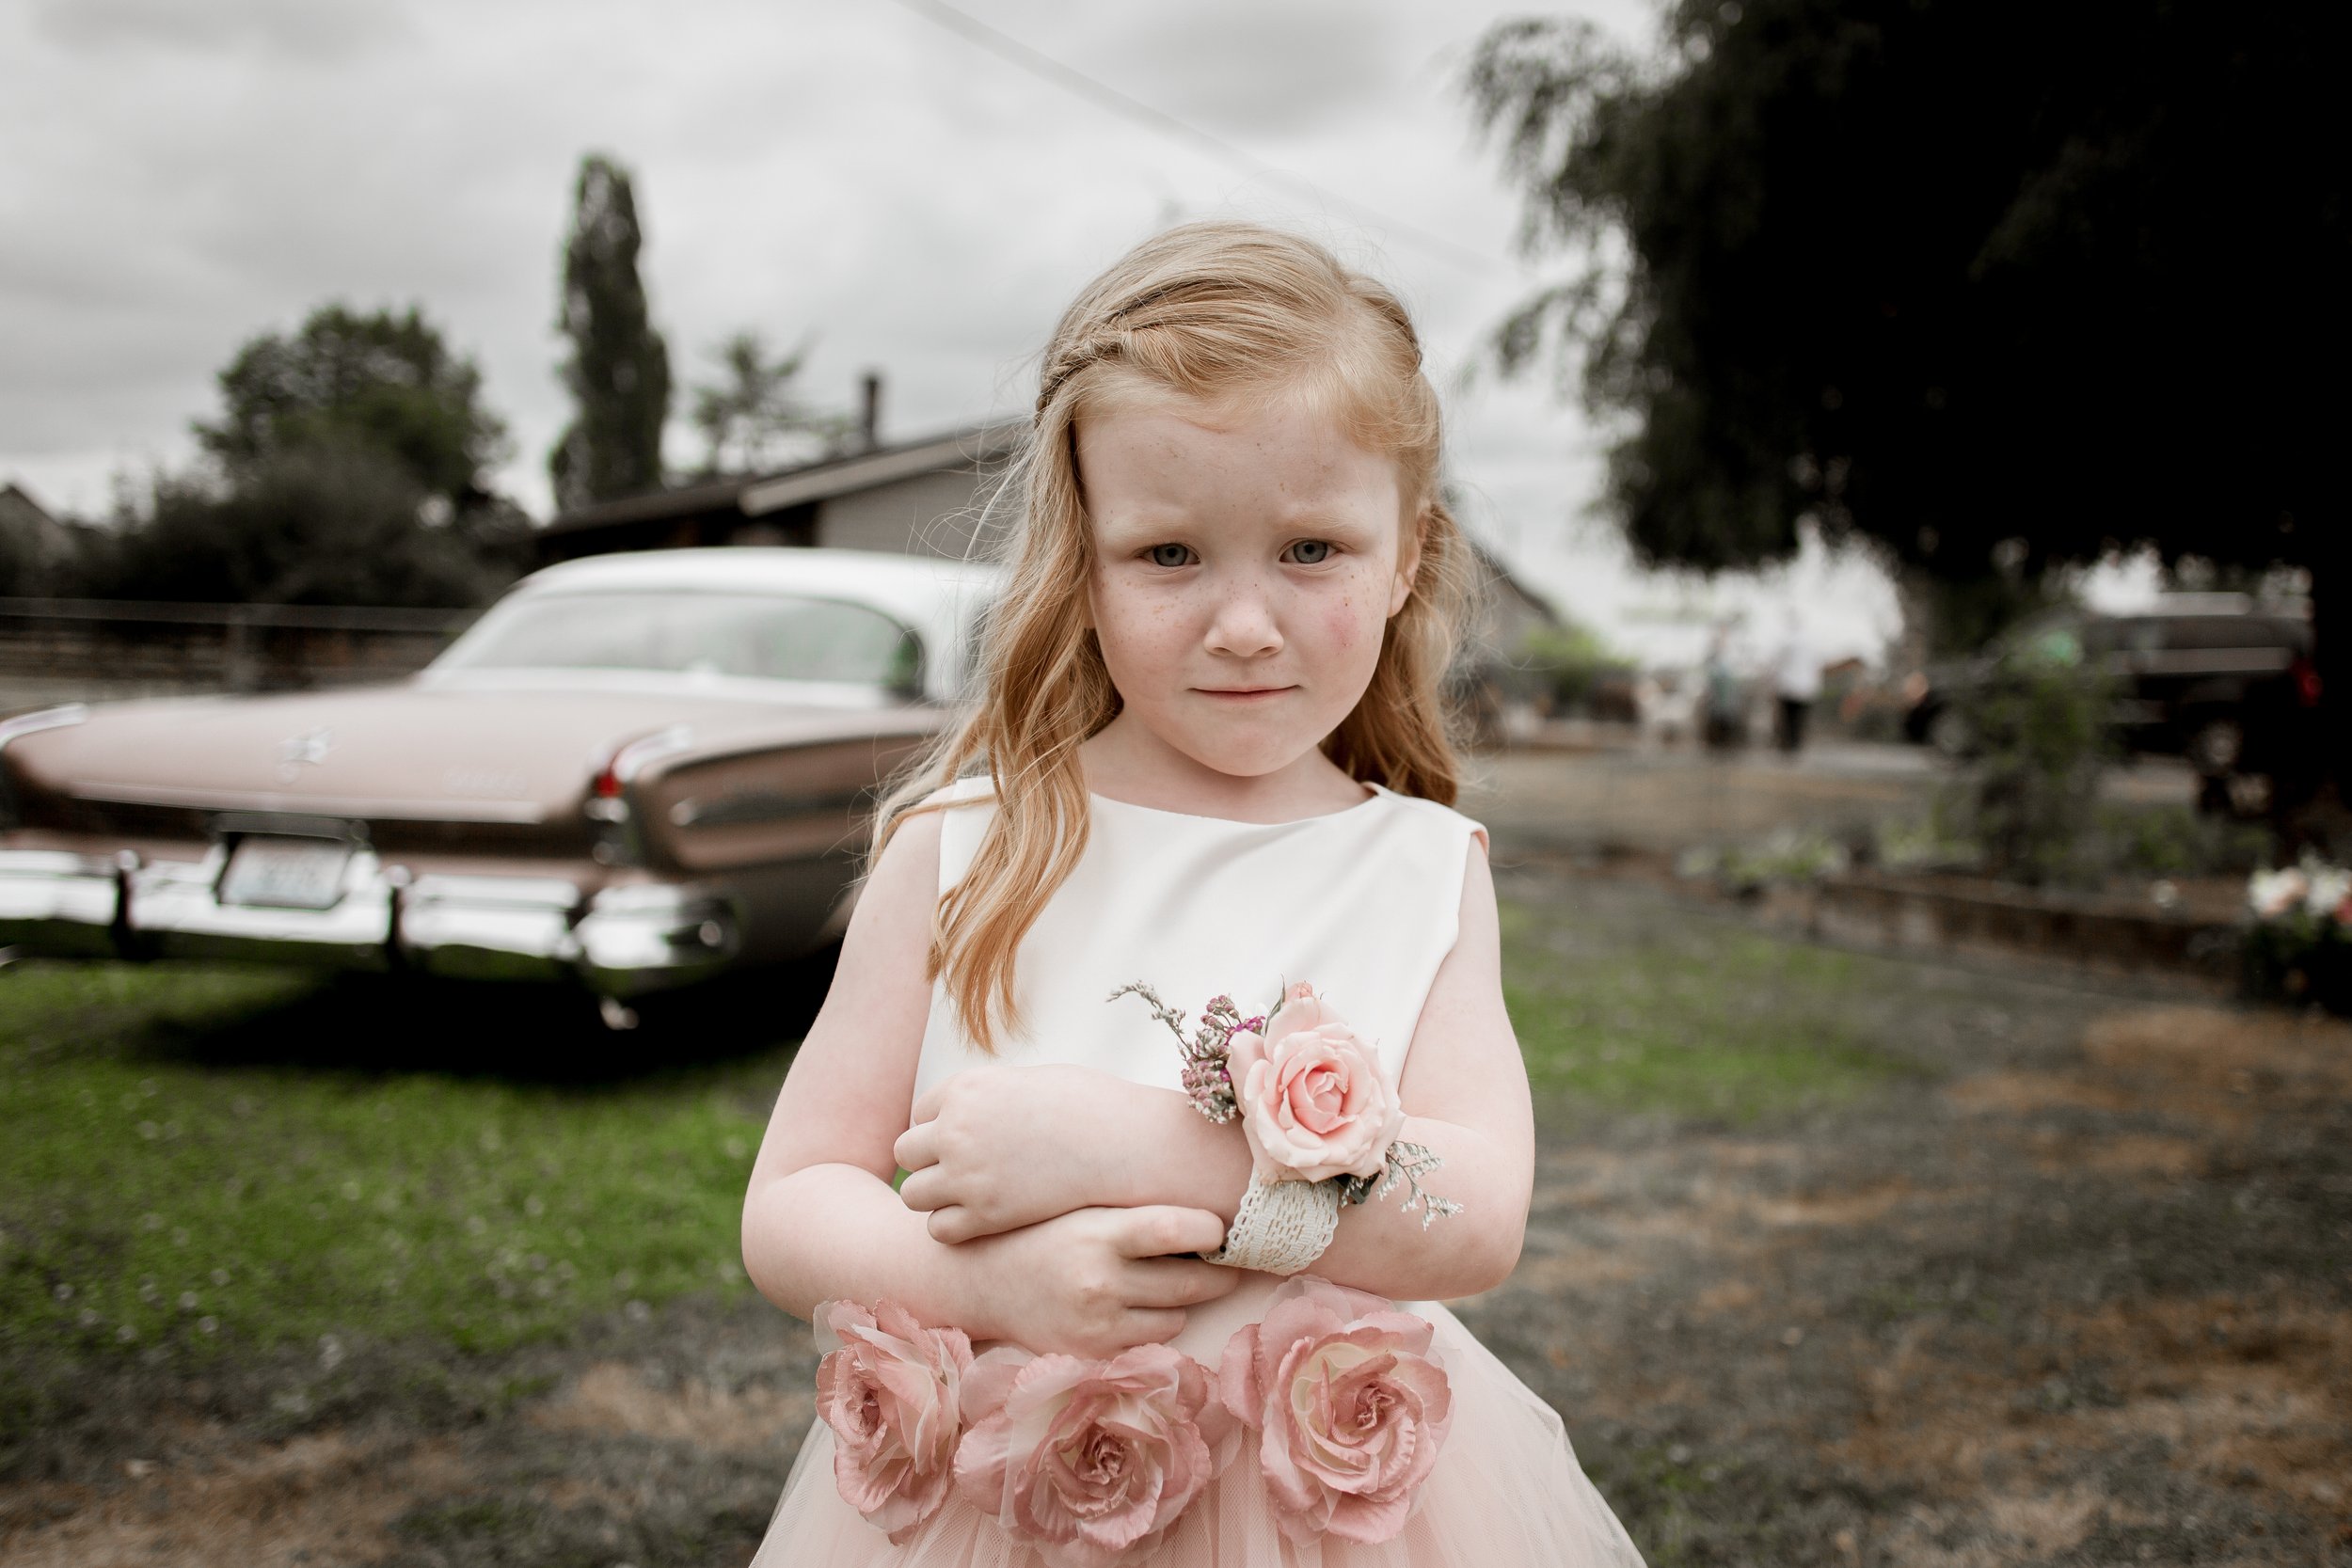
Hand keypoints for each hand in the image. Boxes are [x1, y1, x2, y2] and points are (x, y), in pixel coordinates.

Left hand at [895, 1064, 1151, 1241]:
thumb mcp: (1031, 1081)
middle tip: (961, 1173)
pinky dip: (954, 1228)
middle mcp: (956, 1129)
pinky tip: (983, 1222)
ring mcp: (966, 1174)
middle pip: (906, 1151)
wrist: (1125, 1144)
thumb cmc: (1091, 1107)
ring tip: (969, 1200)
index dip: (941, 1128)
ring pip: (913, 1194)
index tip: (967, 1141)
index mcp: (966, 1088)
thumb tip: (979, 1109)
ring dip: (935, 1198)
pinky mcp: (985, 1215)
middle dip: (929, 1162)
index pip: (921, 1112)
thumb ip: (993, 1096)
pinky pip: (938, 1229)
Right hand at [953, 1205, 1237, 1358]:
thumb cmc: (1044, 1232)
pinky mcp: (1095, 1355)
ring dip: (1181, 1300)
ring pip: (1177, 1316)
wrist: (983, 1280)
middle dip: (1219, 1272)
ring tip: (1167, 1279)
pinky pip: (1152, 1342)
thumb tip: (1211, 1216)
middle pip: (1192, 1282)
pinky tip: (1137, 1304)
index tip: (1219, 1228)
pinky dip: (1154, 1324)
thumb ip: (1137, 1212)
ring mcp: (1098, 1325)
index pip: (1176, 1229)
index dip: (1211, 1229)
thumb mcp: (1084, 1209)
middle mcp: (1101, 1282)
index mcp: (1099, 1234)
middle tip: (1228, 1259)